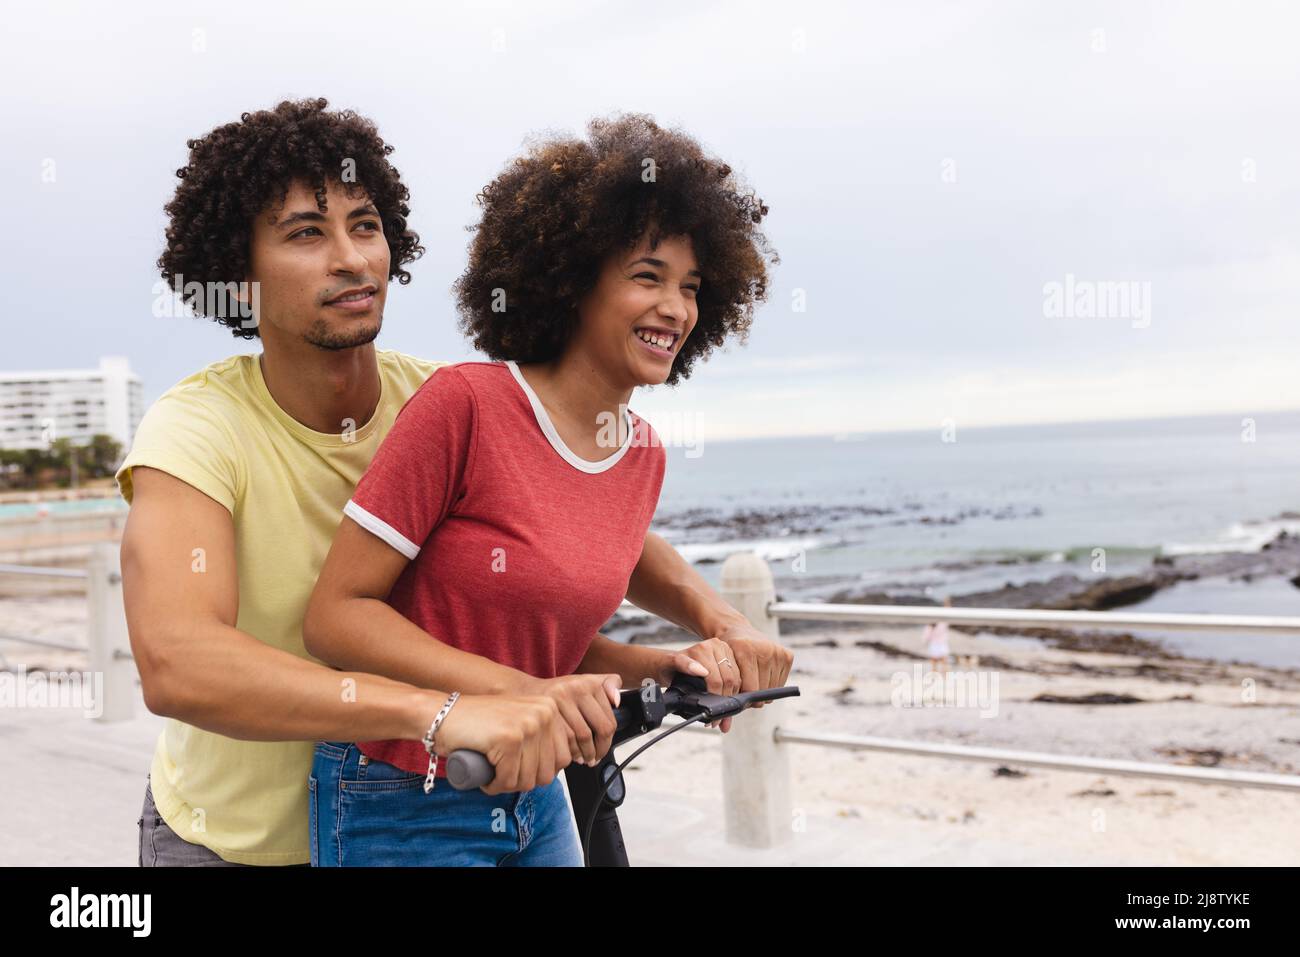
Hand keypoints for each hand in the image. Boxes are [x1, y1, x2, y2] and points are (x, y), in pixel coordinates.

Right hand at [432, 693, 572, 795]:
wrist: (441, 713)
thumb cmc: (476, 722)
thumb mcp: (520, 721)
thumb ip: (541, 734)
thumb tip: (560, 764)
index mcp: (550, 709)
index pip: (562, 759)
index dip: (539, 773)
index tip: (519, 770)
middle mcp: (543, 714)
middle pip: (546, 772)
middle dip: (523, 782)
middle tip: (502, 775)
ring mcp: (527, 725)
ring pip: (527, 779)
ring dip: (507, 786)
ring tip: (493, 774)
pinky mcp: (509, 739)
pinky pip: (508, 779)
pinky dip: (494, 786)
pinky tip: (485, 777)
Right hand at [519, 673, 621, 767]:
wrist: (527, 693)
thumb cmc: (560, 693)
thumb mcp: (585, 682)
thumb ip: (607, 685)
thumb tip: (617, 702)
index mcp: (590, 682)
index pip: (608, 719)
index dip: (608, 741)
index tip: (603, 749)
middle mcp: (577, 688)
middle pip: (599, 729)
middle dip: (599, 749)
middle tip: (595, 758)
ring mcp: (562, 699)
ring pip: (583, 736)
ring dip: (586, 753)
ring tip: (584, 759)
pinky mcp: (549, 711)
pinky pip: (566, 738)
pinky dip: (571, 751)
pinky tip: (570, 755)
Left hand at [666, 625, 794, 732]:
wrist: (737, 631)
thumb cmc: (726, 655)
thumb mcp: (721, 670)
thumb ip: (723, 697)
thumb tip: (724, 729)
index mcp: (745, 650)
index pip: (750, 689)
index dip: (744, 697)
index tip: (738, 696)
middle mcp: (764, 649)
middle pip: (763, 691)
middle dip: (753, 695)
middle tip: (745, 690)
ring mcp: (777, 651)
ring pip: (772, 689)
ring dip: (763, 690)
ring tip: (752, 682)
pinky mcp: (787, 655)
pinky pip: (781, 682)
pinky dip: (772, 683)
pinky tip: (762, 675)